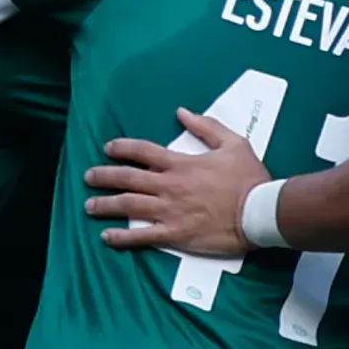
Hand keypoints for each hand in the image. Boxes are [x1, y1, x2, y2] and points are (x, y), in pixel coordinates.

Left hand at [84, 109, 261, 256]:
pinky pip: (142, 236)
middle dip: (104, 176)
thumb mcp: (232, 143)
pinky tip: (107, 237)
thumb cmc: (249, 178)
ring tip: (89, 205)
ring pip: (129, 206)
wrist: (260, 212)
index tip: (108, 148)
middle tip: (88, 176)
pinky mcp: (175, 234)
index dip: (122, 148)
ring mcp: (170, 211)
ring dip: (106, 204)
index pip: (143, 152)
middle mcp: (169, 186)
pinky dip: (122, 237)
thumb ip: (205, 127)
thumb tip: (182, 112)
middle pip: (128, 178)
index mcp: (181, 164)